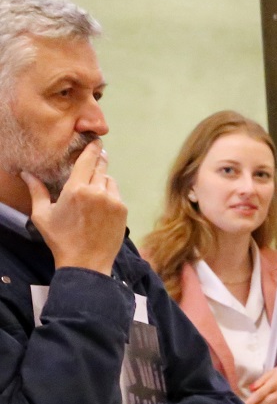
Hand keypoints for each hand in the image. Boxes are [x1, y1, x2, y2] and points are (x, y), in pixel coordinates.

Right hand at [24, 142, 126, 274]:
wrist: (86, 262)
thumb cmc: (60, 239)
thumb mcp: (43, 215)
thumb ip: (37, 191)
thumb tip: (27, 173)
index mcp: (76, 189)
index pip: (87, 160)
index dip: (92, 148)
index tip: (96, 140)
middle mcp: (97, 191)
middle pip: (100, 167)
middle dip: (97, 162)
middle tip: (95, 158)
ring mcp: (113, 201)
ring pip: (109, 180)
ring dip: (102, 181)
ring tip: (92, 192)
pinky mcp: (123, 210)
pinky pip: (116, 194)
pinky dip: (109, 194)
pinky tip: (100, 205)